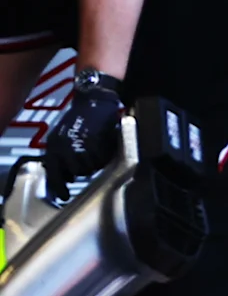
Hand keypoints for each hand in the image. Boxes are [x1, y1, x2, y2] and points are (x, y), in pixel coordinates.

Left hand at [41, 71, 124, 186]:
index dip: (60, 187)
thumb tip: (66, 174)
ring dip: (95, 164)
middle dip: (82, 171)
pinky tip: (105, 147)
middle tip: (88, 164)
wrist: (94, 99)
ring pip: (90, 168)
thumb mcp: (63, 135)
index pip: (54, 174)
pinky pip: (102, 159)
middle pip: (76, 173)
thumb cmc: (80, 117)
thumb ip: (62, 154)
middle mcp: (65, 147)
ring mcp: (81, 145)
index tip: (65, 196)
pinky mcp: (97, 142)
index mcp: (53, 146)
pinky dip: (105, 157)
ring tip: (98, 153)